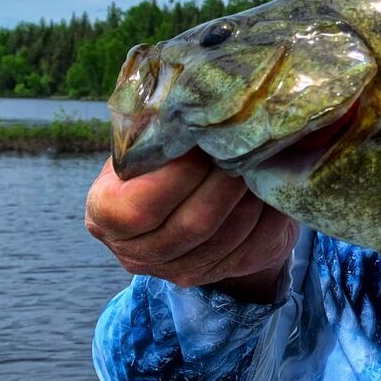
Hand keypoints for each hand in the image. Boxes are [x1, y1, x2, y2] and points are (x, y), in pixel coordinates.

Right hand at [85, 150, 298, 303]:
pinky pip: (255, 243)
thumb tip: (187, 108)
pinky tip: (275, 185)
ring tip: (264, 160)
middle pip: (194, 224)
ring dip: (254, 195)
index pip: (139, 208)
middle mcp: (137, 252)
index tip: (205, 141)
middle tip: (248, 146)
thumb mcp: (145, 147)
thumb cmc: (163, 163)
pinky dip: (271, 212)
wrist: (190, 201)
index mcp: (106, 215)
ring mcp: (180, 269)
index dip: (179, 175)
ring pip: (230, 235)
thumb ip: (155, 135)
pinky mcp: (222, 272)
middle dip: (227, 182)